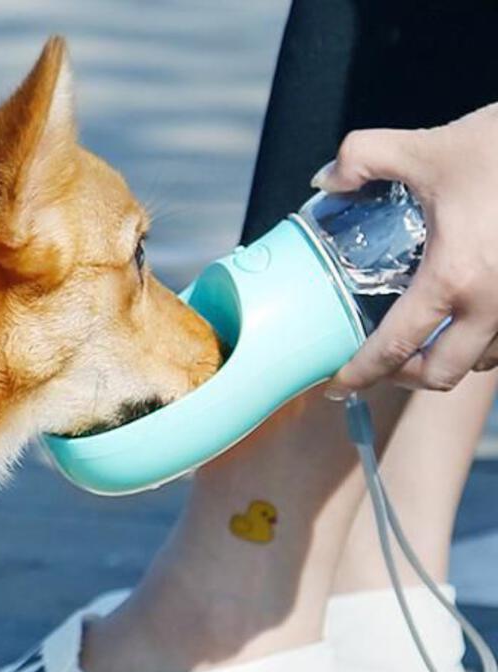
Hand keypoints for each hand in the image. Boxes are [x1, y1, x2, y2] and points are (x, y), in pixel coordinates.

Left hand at [313, 103, 497, 396]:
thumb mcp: (424, 148)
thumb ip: (361, 158)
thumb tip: (326, 181)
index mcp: (453, 277)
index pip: (395, 347)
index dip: (360, 374)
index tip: (337, 387)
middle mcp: (494, 304)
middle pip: (441, 374)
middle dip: (403, 378)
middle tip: (379, 365)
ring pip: (481, 362)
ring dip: (446, 361)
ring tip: (419, 343)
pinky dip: (480, 345)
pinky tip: (462, 321)